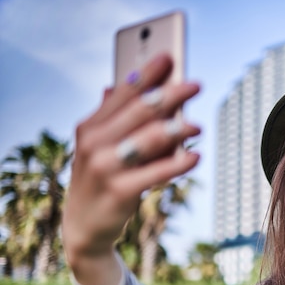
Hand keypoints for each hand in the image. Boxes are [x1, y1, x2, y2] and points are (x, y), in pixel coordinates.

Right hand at [62, 54, 200, 284]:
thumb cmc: (102, 179)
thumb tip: (115, 85)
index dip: (147, 73)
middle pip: (139, 111)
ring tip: (199, 127)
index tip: (170, 57)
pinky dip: (178, 164)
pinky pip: (156, 173)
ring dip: (177, 129)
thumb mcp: (101, 148)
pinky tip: (196, 157)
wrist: (85, 227)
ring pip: (148, 139)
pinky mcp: (119, 191)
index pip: (122, 92)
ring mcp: (104, 167)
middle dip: (170, 94)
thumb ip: (114, 119)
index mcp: (90, 126)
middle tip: (196, 84)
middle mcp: (93, 142)